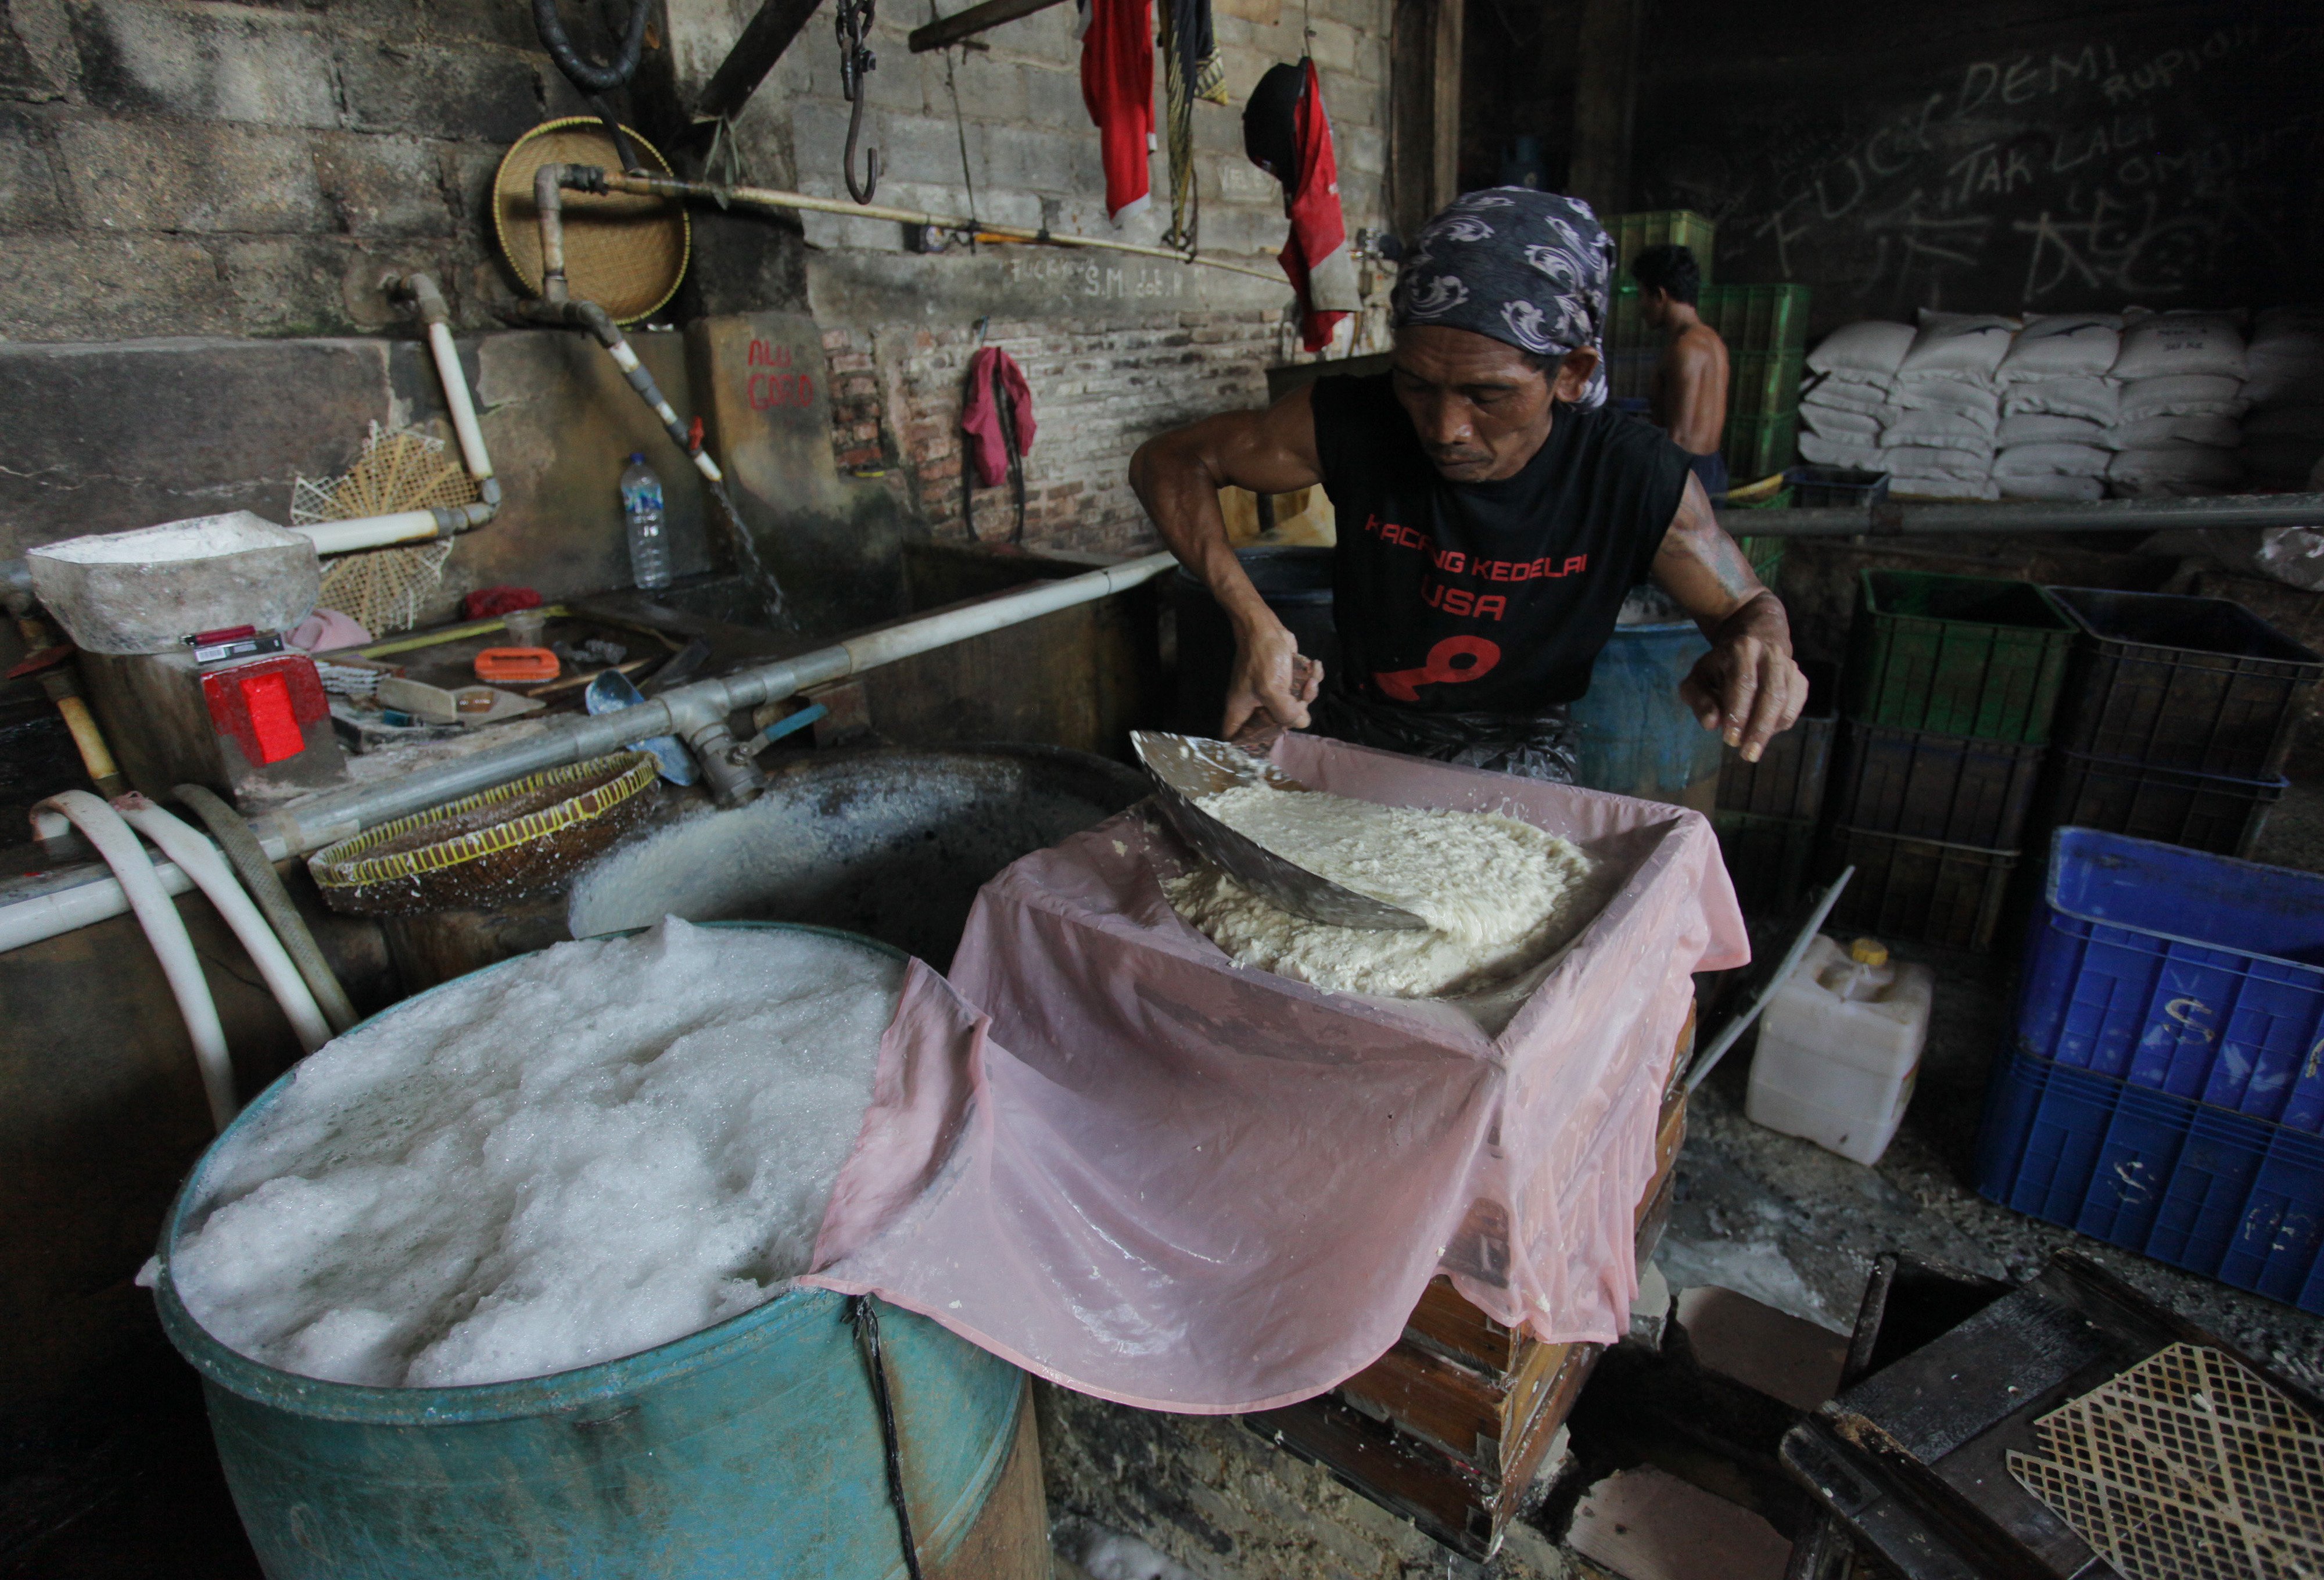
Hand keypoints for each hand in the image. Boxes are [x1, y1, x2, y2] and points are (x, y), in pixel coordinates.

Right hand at [1221, 623, 1321, 738]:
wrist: (1266, 627)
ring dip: (1307, 693)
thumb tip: (1301, 722)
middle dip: (1293, 713)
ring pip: (1291, 706)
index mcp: (1242, 710)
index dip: (1248, 745)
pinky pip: (1299, 689)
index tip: (1269, 742)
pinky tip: (1313, 668)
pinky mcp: (1283, 679)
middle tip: (1300, 700)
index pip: (1236, 737)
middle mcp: (1254, 704)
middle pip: (1274, 724)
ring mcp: (1269, 692)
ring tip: (1310, 680)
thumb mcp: (1272, 690)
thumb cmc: (1262, 658)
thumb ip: (1285, 713)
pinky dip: (1310, 679)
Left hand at [1680, 631, 1804, 762]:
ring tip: (1752, 748)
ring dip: (1769, 729)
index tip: (1730, 740)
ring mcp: (1789, 666)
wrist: (1751, 645)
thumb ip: (1699, 700)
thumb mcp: (1699, 678)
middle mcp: (1771, 654)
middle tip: (1748, 754)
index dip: (1738, 713)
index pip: (1744, 683)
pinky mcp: (1800, 680)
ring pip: (1786, 703)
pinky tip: (1763, 732)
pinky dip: (1780, 724)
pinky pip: (1794, 707)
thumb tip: (1711, 724)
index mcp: (1742, 648)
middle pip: (1772, 694)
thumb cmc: (1719, 668)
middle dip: (1760, 728)